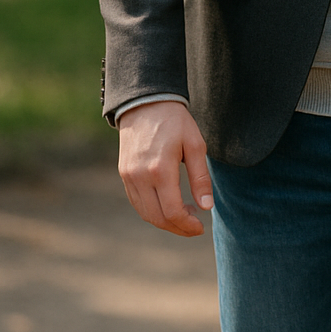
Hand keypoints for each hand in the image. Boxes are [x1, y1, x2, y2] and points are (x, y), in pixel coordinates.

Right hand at [117, 102, 213, 236]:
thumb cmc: (175, 122)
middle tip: (194, 226)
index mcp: (160, 170)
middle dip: (178, 228)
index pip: (172, 212)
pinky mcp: (124, 174)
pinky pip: (137, 202)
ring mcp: (129, 176)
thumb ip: (200, 178)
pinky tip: (168, 205)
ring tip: (184, 214)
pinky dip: (152, 211)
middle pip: (157, 218)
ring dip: (165, 221)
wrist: (145, 103)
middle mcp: (140, 176)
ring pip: (145, 213)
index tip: (200, 227)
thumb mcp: (195, 145)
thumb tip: (206, 207)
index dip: (187, 226)